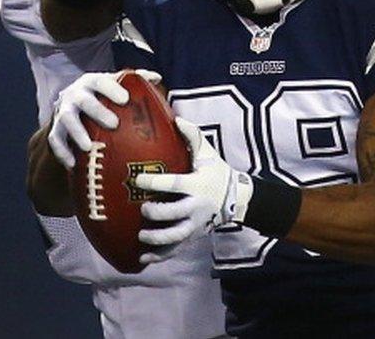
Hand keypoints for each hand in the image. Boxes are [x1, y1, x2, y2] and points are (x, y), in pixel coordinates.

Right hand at [47, 70, 161, 168]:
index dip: (111, 89)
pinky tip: (73, 164)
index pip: (100, 81)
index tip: (125, 99)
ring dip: (76, 132)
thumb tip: (156, 78)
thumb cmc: (103, 94)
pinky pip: (55, 141)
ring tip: (88, 146)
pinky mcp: (55, 128)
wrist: (73, 102)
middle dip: (97, 111)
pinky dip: (63, 152)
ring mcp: (63, 111)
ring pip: (66, 120)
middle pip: (83, 100)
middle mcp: (75, 94)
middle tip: (114, 124)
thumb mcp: (117, 84)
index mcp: (92, 82)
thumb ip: (136, 80)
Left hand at [136, 118, 252, 263]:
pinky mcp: (194, 235)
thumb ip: (193, 136)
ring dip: (158, 238)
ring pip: (176, 235)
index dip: (155, 182)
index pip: (174, 184)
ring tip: (142, 235)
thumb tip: (176, 118)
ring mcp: (196, 223)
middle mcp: (197, 206)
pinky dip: (160, 255)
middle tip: (144, 209)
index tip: (137, 179)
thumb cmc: (216, 172)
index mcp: (197, 184)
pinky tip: (143, 257)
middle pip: (175, 214)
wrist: (237, 197)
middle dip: (157, 213)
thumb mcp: (208, 153)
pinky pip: (176, 249)